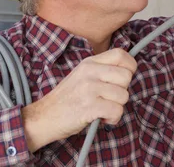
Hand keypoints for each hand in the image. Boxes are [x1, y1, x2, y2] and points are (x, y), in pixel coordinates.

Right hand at [22, 48, 136, 151]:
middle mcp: (90, 72)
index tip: (123, 80)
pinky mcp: (89, 106)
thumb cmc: (66, 99)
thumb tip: (127, 73)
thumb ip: (101, 71)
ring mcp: (89, 88)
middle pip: (126, 76)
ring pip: (123, 95)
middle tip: (109, 98)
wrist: (44, 116)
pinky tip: (102, 118)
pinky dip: (113, 119)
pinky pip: (117, 111)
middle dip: (123, 91)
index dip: (129, 67)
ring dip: (117, 107)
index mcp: (89, 62)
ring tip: (103, 110)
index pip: (121, 54)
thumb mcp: (82, 76)